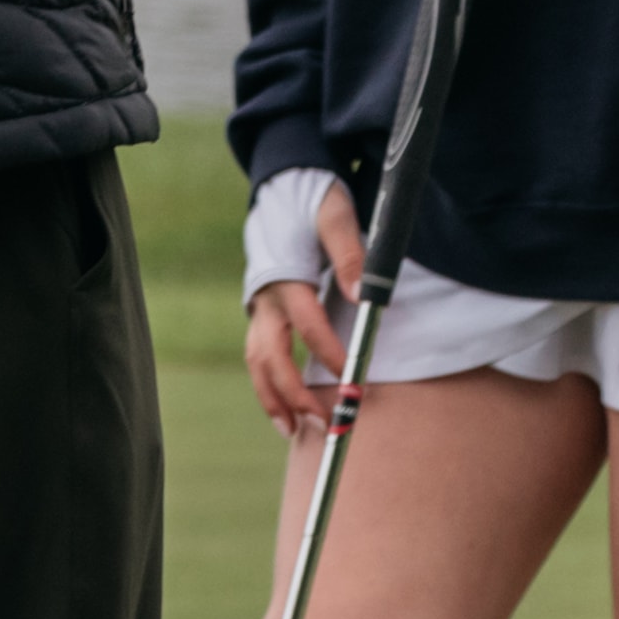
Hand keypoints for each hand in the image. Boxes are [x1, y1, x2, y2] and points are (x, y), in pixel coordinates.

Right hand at [245, 181, 363, 435]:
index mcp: (284, 276)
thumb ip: (349, 253)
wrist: (283, 187)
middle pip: (271, 355)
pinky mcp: (262, 315)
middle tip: (324, 421)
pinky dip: (269, 386)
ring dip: (273, 398)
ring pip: (257, 362)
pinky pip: (259, 357)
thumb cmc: (313, 200)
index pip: (307, 324)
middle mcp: (265, 298)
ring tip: (293, 432)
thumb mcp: (335, 215)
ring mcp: (259, 309)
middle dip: (294, 393)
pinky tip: (285, 413)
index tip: (353, 378)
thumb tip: (361, 297)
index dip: (329, 352)